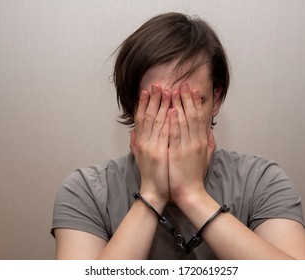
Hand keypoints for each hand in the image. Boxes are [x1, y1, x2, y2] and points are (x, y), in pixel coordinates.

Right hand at [130, 84, 170, 205]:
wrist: (153, 193)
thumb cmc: (150, 176)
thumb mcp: (139, 158)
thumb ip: (135, 143)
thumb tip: (133, 131)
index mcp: (140, 142)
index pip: (141, 118)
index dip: (143, 104)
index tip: (146, 91)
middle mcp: (144, 142)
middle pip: (148, 116)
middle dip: (153, 99)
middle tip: (157, 84)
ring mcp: (152, 147)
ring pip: (157, 121)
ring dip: (161, 105)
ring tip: (166, 90)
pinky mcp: (160, 153)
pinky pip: (165, 134)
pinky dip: (168, 121)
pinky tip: (172, 110)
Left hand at [168, 83, 215, 205]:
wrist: (190, 193)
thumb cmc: (195, 176)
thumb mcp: (206, 157)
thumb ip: (209, 143)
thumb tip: (210, 131)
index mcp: (202, 141)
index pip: (200, 117)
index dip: (196, 102)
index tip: (192, 90)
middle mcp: (196, 141)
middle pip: (192, 115)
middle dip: (186, 98)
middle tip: (182, 84)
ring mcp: (187, 147)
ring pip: (184, 122)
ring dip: (179, 105)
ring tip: (174, 91)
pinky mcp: (177, 154)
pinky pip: (176, 135)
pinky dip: (174, 122)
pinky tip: (172, 111)